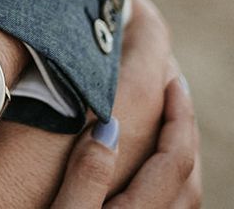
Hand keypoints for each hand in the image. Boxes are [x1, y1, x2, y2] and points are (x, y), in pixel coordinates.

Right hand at [49, 77, 200, 207]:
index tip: (172, 79)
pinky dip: (168, 168)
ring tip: (164, 115)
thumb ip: (87, 176)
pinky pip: (171, 198)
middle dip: (183, 124)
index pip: (175, 159)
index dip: (179, 116)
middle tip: (173, 86)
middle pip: (187, 170)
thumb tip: (108, 127)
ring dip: (179, 146)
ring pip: (184, 187)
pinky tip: (147, 158)